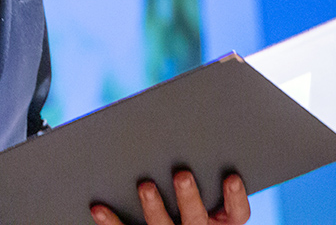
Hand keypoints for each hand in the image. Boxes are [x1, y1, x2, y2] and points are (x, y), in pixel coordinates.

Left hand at [90, 172, 250, 224]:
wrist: (168, 221)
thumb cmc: (185, 193)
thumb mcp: (205, 183)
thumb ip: (202, 162)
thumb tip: (183, 121)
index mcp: (220, 220)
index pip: (237, 214)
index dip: (236, 197)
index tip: (232, 177)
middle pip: (196, 219)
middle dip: (189, 198)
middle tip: (182, 174)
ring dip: (154, 208)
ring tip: (145, 185)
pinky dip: (110, 220)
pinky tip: (97, 206)